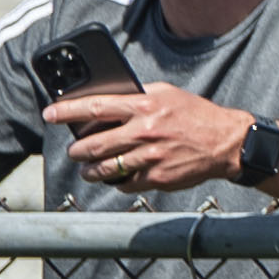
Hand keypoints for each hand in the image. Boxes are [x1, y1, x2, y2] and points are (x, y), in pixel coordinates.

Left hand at [47, 83, 250, 196]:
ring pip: (104, 169)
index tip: (49, 114)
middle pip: (92, 145)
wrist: (228, 142)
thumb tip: (104, 103)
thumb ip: (136, 97)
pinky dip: (117, 181)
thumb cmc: (196, 115)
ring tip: (89, 168)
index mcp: (144, 106)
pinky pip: (124, 183)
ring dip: (90, 170)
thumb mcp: (167, 94)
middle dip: (76, 150)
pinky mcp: (158, 178)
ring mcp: (150, 157)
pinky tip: (118, 176)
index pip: (94, 108)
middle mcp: (144, 132)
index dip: (66, 111)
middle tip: (74, 151)